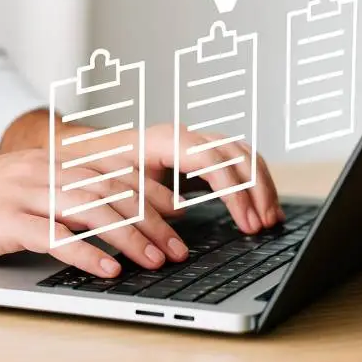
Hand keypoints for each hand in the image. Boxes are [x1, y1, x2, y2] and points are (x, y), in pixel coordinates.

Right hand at [0, 150, 190, 277]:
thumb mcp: (19, 189)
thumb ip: (57, 197)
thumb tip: (99, 219)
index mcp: (50, 163)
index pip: (114, 172)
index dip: (151, 194)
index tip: (178, 216)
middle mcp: (43, 172)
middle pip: (112, 191)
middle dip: (152, 221)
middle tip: (178, 247)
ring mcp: (23, 193)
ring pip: (91, 210)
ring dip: (130, 237)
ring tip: (156, 260)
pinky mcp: (4, 221)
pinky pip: (54, 236)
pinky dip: (86, 253)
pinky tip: (107, 269)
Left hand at [59, 123, 282, 234]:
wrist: (91, 153)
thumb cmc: (101, 169)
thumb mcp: (117, 184)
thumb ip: (145, 196)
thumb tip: (178, 214)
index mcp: (166, 139)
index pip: (213, 159)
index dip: (234, 191)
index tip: (245, 223)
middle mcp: (187, 135)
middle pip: (237, 154)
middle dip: (256, 191)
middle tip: (263, 226)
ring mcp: (197, 141)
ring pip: (244, 155)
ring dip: (262, 187)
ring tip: (271, 220)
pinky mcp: (202, 153)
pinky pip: (240, 160)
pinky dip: (255, 183)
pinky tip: (262, 207)